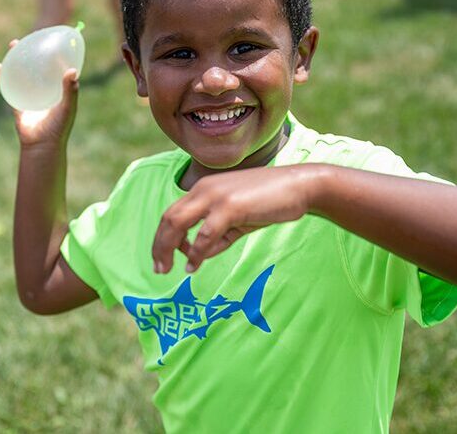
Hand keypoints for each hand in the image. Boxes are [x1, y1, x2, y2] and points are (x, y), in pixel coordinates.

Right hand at [0, 39, 78, 148]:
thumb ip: (70, 91)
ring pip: (21, 73)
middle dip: (32, 51)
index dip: (54, 55)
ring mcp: (30, 96)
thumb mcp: (67, 108)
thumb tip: (72, 71)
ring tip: (13, 45)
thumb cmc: (58, 128)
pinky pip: (8, 87)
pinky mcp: (17, 104)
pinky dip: (2, 77)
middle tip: (29, 37)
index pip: (56, 69)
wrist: (42, 146)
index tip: (52, 40)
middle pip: (37, 67)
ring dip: (16, 59)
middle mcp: (44, 91)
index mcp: (57, 91)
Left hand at [152, 165, 317, 273]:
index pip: (173, 213)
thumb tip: (198, 256)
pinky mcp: (230, 206)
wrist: (298, 186)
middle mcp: (204, 189)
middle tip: (158, 268)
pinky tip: (193, 265)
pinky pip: (204, 234)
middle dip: (159, 245)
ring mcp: (216, 196)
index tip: (162, 257)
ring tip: (166, 269)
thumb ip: (218, 236)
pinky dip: (195, 252)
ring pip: (179, 223)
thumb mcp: (238, 220)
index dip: (162, 236)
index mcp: (204, 188)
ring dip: (168, 248)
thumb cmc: (269, 202)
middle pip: (169, 218)